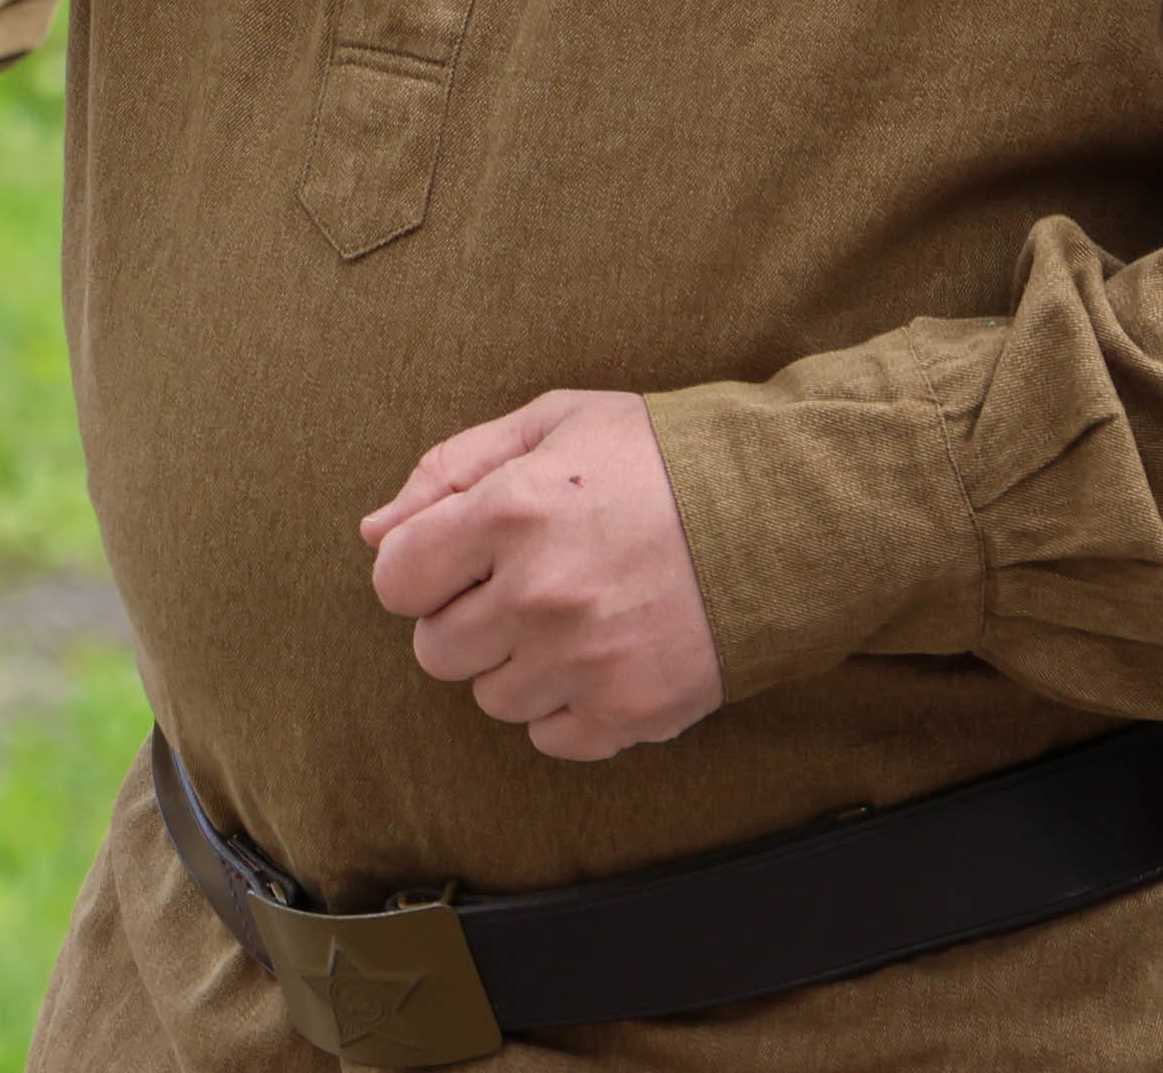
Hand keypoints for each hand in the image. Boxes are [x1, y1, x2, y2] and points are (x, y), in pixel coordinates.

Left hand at [361, 389, 724, 762]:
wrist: (788, 509)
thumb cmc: (662, 457)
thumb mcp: (556, 424)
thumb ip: (453, 467)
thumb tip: (374, 533)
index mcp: (511, 511)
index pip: (396, 580)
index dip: (423, 568)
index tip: (463, 558)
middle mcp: (539, 594)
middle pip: (436, 651)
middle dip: (469, 618)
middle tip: (529, 583)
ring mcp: (586, 660)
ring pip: (492, 698)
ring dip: (521, 663)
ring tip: (580, 612)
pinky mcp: (630, 711)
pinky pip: (551, 738)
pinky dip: (571, 705)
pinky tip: (609, 652)